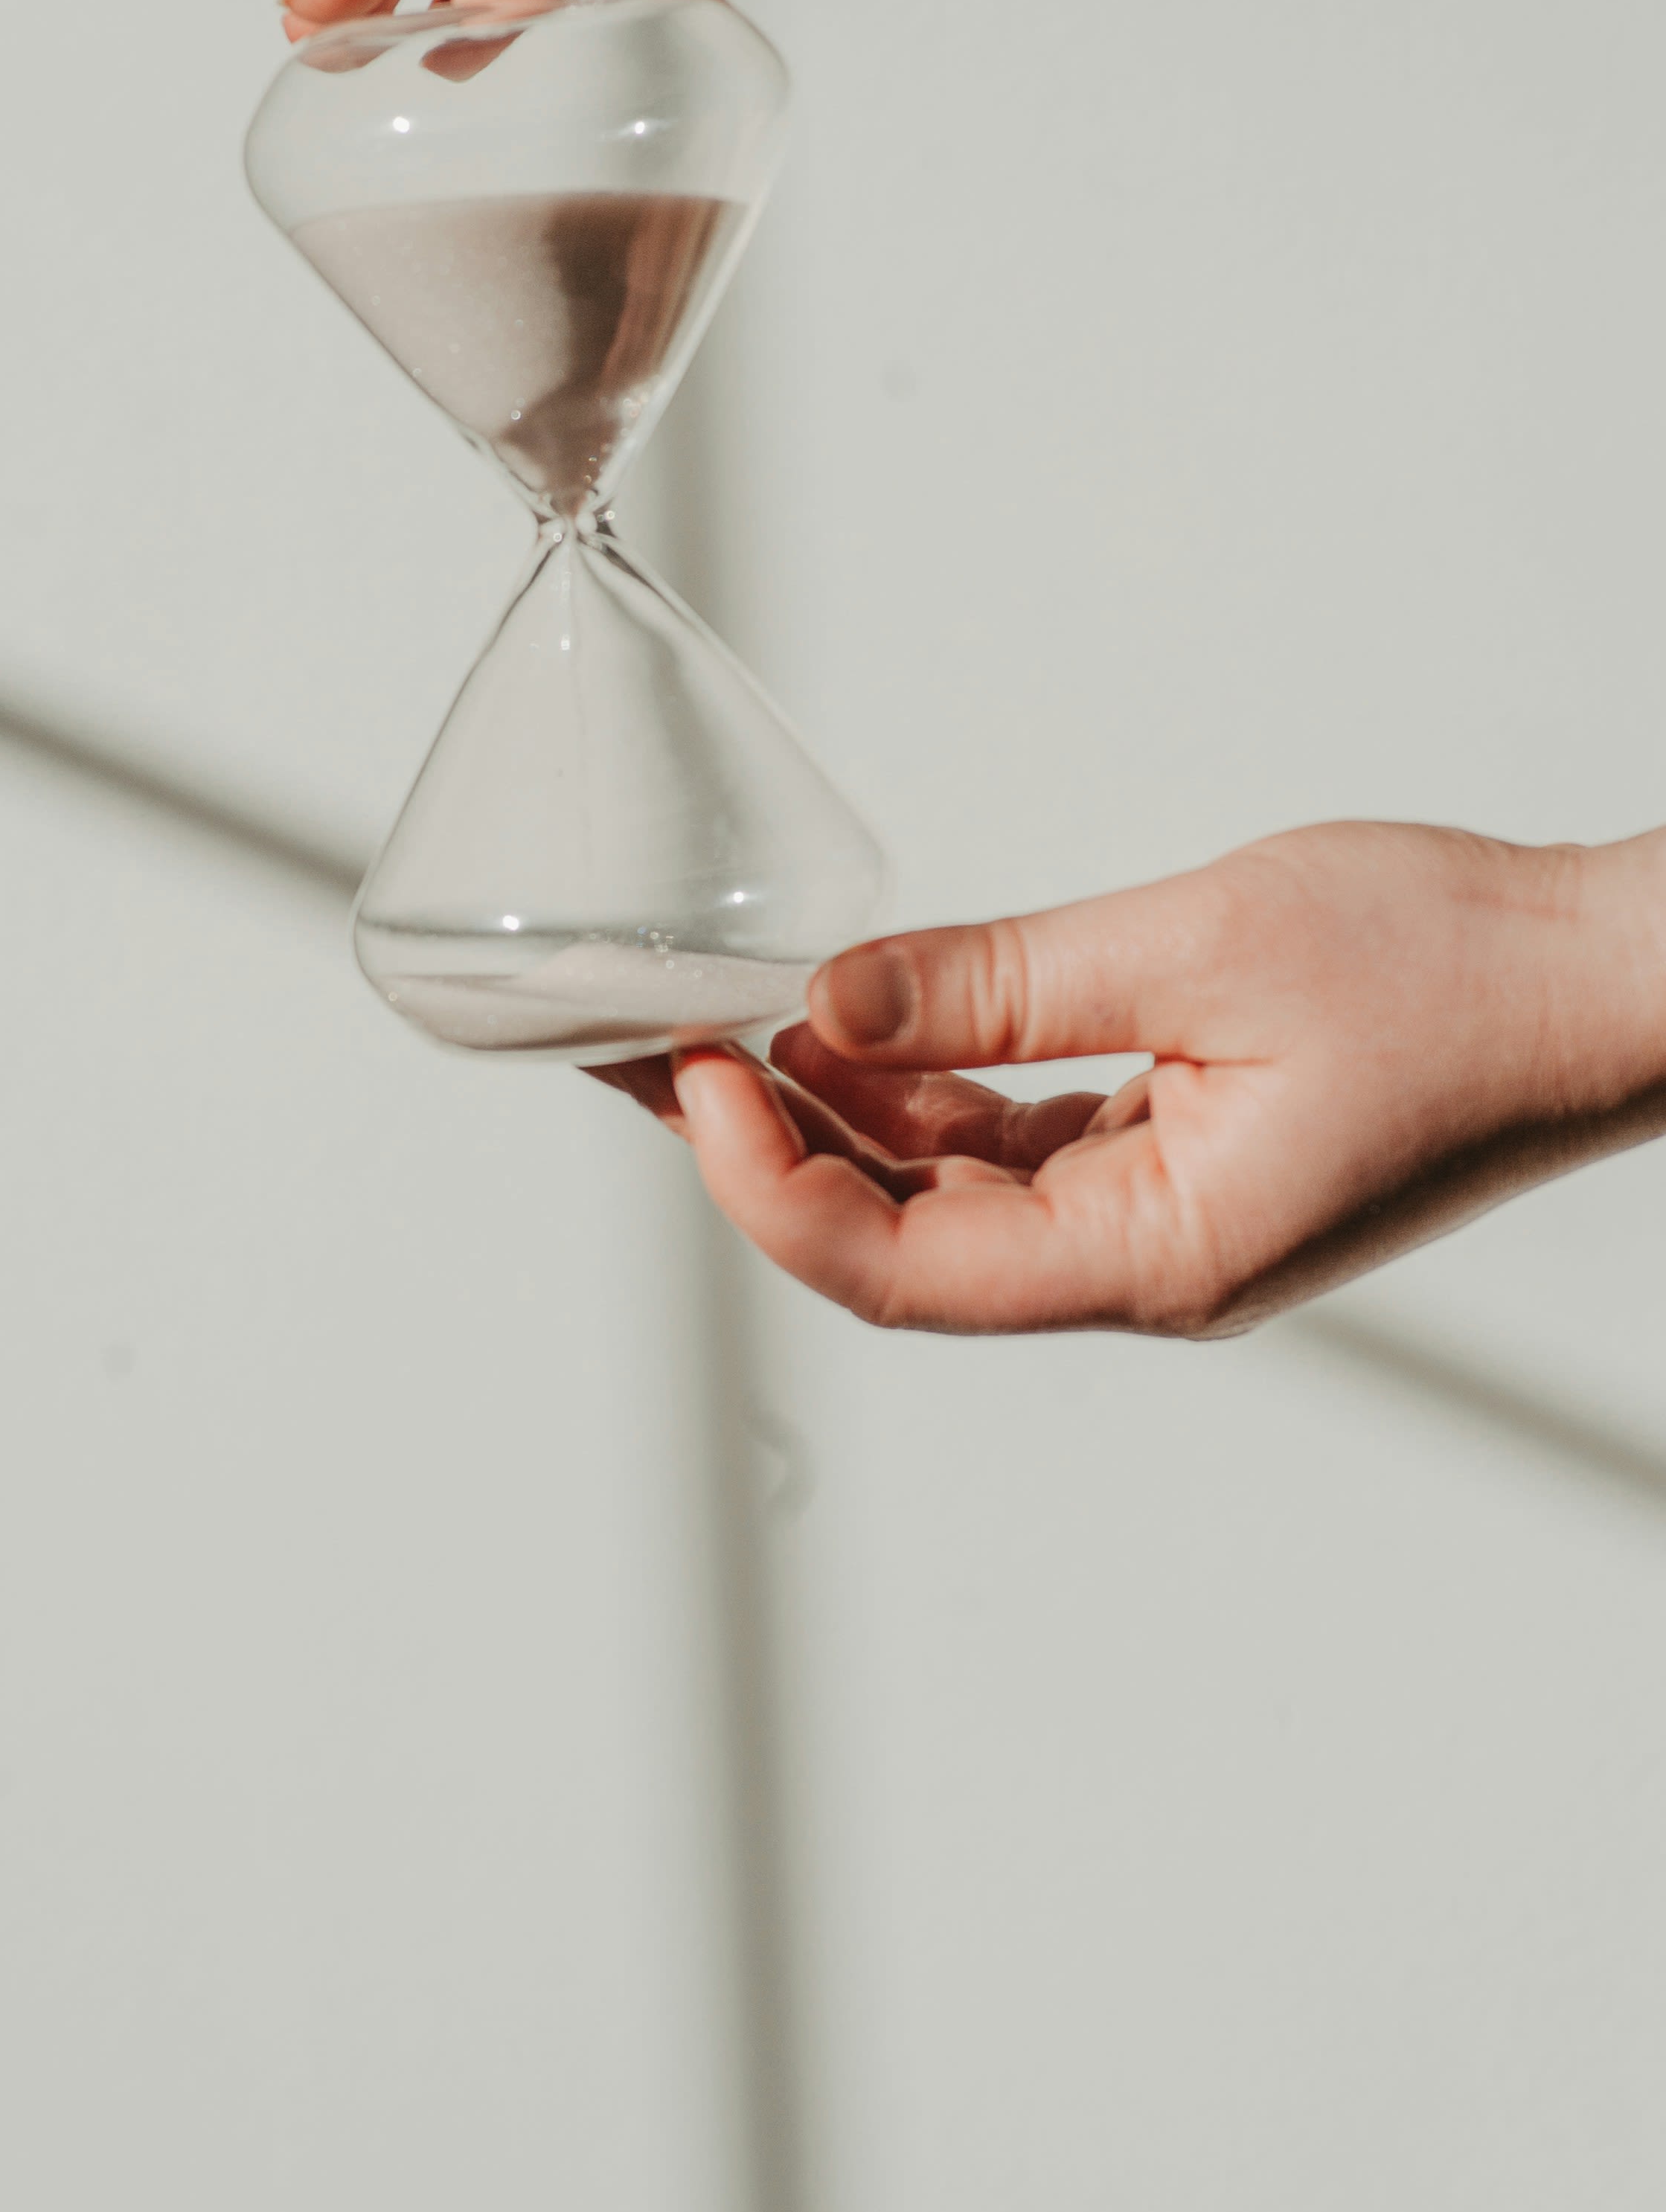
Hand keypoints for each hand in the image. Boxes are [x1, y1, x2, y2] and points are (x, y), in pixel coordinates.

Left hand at [597, 822, 1665, 1336]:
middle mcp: (1140, 1265)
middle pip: (897, 1236)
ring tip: (716, 1026)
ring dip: (832, 1112)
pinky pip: (1012, 1142)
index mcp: (1157, 1258)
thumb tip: (835, 1000)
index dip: (766, 1185)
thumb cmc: (1462, 975)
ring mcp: (1153, 1217)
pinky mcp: (1171, 1161)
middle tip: (642, 1046)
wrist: (1599, 980)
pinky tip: (855, 1023)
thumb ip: (1005, 980)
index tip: (689, 1077)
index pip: (899, 1265)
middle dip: (756, 1145)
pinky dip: (925, 1084)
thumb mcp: (1207, 946)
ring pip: (945, 1187)